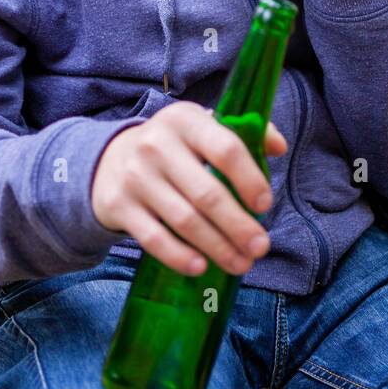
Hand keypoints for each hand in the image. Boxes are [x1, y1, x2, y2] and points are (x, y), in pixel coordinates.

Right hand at [92, 101, 287, 276]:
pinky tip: (201, 267)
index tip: (264, 205)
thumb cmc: (172, 147)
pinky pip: (154, 238)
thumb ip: (243, 132)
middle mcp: (157, 145)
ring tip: (240, 263)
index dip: (249, 179)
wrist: (108, 160)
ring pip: (185, 220)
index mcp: (185, 120)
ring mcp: (136, 176)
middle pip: (207, 193)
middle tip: (261, 247)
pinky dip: (180, 257)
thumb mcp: (201, 128)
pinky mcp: (119, 205)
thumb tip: (279, 147)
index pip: (225, 148)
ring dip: (218, 247)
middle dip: (239, 225)